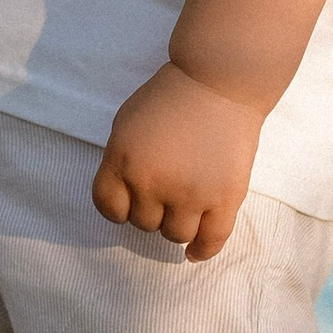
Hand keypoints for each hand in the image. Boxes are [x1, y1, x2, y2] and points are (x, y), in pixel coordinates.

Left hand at [91, 64, 264, 264]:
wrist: (219, 81)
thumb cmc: (170, 97)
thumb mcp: (127, 123)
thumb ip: (120, 162)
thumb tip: (123, 201)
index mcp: (123, 160)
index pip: (108, 207)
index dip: (118, 207)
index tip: (129, 201)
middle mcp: (152, 182)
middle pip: (143, 223)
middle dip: (151, 208)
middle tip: (167, 187)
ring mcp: (190, 193)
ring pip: (174, 234)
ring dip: (176, 223)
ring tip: (184, 205)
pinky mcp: (224, 198)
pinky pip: (210, 241)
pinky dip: (201, 250)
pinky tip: (193, 252)